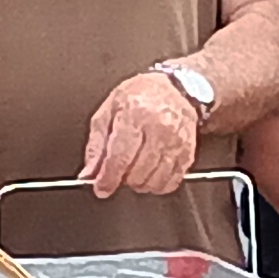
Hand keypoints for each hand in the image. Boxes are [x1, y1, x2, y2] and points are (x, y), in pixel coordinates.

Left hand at [81, 69, 205, 197]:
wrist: (175, 89)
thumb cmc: (140, 96)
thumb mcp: (108, 111)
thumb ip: (97, 144)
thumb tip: (90, 173)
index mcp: (136, 115)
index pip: (120, 156)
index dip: (108, 178)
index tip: (101, 188)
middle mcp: (159, 128)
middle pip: (137, 172)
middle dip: (122, 179)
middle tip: (118, 170)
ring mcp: (177, 142)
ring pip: (154, 180)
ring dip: (139, 183)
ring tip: (133, 170)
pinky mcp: (188, 152)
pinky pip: (172, 181)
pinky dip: (158, 185)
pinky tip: (150, 174)